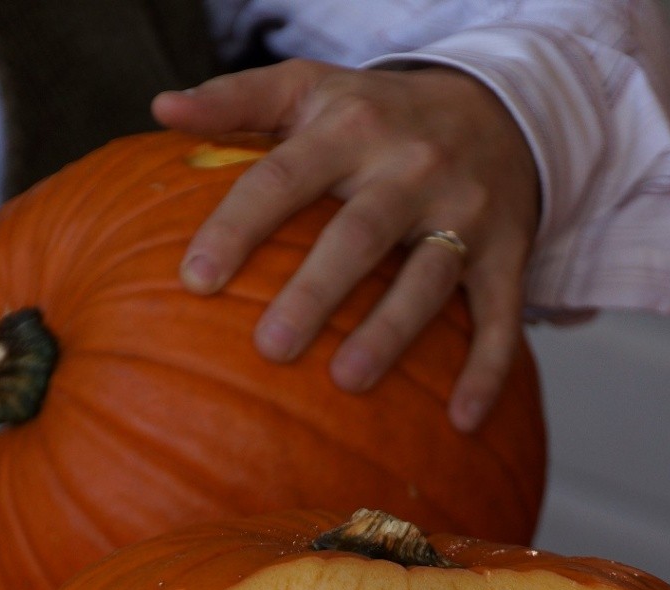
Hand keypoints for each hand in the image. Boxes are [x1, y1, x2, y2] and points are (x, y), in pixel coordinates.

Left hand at [152, 61, 539, 431]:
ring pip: (428, 279)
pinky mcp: (508, 252)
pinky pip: (502, 316)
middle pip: (360, 233)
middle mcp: (413, 166)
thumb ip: (237, 100)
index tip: (194, 279)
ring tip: (346, 382)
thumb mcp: (311, 88)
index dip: (239, 225)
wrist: (499, 108)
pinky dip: (488, 369)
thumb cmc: (378, 112)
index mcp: (352, 126)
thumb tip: (161, 111)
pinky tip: (462, 421)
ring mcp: (466, 212)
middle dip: (316, 290)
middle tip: (271, 348)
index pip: (285, 177)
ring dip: (390, 332)